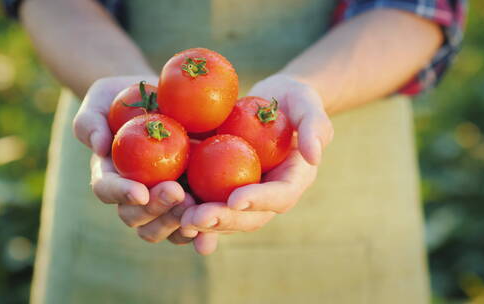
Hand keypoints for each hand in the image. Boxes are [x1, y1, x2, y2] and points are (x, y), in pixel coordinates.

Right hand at [73, 76, 197, 245]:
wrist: (162, 99)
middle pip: (135, 216)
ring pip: (161, 228)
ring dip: (177, 223)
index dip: (121, 193)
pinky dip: (201, 233)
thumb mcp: (102, 97)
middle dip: (155, 209)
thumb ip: (91, 120)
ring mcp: (160, 202)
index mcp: (110, 173)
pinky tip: (213, 230)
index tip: (140, 192)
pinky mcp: (187, 202)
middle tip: (177, 193)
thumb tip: (99, 146)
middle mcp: (133, 194)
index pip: (107, 188)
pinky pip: (191, 226)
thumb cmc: (125, 96)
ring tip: (197, 207)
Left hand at [177, 74, 332, 253]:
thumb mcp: (307, 104)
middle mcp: (268, 195)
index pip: (279, 197)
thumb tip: (314, 156)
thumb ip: (315, 127)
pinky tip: (168, 209)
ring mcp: (245, 193)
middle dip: (223, 220)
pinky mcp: (223, 187)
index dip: (259, 201)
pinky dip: (189, 209)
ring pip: (225, 216)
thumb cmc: (293, 100)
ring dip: (202, 222)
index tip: (236, 198)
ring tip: (178, 218)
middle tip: (197, 217)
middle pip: (249, 217)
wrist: (272, 102)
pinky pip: (207, 201)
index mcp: (292, 180)